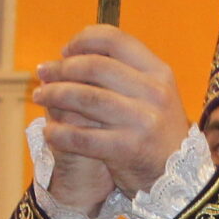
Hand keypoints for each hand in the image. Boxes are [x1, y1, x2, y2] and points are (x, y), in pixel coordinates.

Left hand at [32, 25, 191, 195]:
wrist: (178, 179)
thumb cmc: (154, 132)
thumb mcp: (153, 95)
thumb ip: (124, 73)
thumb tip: (74, 52)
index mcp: (159, 72)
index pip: (115, 39)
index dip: (83, 40)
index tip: (65, 51)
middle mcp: (154, 92)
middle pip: (95, 66)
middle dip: (62, 68)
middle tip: (43, 73)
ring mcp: (143, 120)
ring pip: (85, 98)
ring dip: (55, 95)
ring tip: (39, 96)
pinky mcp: (128, 148)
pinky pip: (82, 136)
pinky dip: (60, 133)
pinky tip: (49, 132)